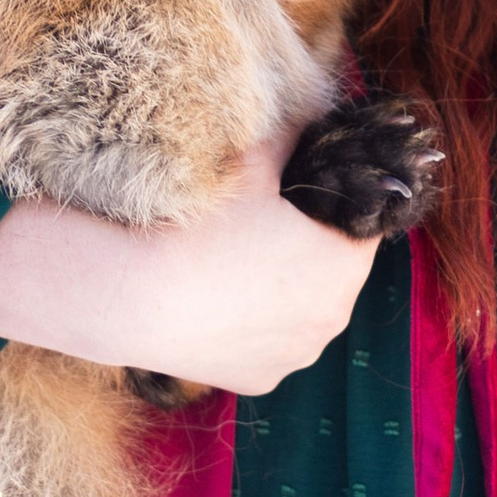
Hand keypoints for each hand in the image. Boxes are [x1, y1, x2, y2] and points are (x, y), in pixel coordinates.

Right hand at [0, 135, 376, 394]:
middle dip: (309, 251)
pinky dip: (253, 329)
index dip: (330, 209)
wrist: (138, 297)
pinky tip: (220, 307)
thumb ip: (287, 140)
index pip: (358, 226)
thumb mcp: (250, 165)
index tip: (299, 200)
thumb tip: (306, 116)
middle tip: (264, 229)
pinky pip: (269, 346)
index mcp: (344, 262)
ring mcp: (298, 354)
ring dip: (283, 294)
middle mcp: (334, 316)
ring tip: (237, 269)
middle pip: (333, 273)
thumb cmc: (202, 226)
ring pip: (303, 313)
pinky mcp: (261, 380)